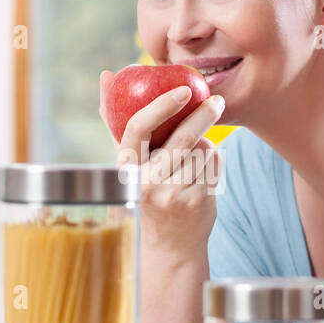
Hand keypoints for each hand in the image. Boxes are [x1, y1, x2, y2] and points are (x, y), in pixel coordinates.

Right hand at [99, 71, 224, 254]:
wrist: (169, 247)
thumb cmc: (147, 194)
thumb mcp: (128, 164)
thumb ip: (116, 123)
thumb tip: (106, 76)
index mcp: (126, 169)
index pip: (138, 129)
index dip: (161, 106)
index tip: (182, 90)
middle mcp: (147, 183)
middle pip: (182, 137)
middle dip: (203, 114)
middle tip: (216, 101)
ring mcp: (174, 194)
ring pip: (202, 149)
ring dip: (205, 146)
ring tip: (194, 160)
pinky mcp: (197, 202)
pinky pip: (213, 165)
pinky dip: (212, 162)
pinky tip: (202, 174)